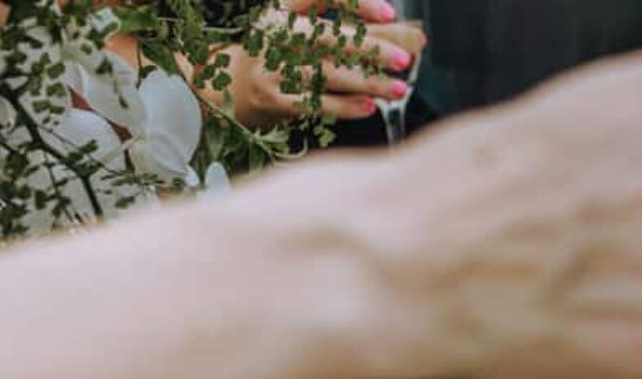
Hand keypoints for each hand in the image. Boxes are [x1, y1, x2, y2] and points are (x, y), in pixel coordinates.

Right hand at [198, 0, 424, 127]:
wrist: (229, 87)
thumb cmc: (281, 56)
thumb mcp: (310, 34)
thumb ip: (359, 32)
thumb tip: (413, 35)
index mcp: (283, 10)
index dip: (355, 3)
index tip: (389, 14)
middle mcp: (274, 33)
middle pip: (328, 38)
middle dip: (370, 48)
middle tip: (405, 59)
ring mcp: (270, 66)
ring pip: (326, 74)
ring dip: (367, 82)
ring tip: (398, 89)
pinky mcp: (272, 98)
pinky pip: (315, 103)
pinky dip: (345, 106)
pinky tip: (369, 106)